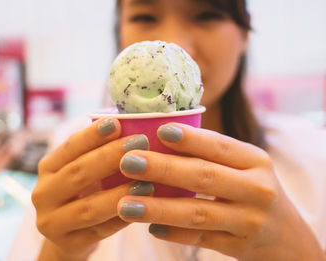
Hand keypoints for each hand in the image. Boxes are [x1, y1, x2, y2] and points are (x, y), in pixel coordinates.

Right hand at [32, 117, 149, 260]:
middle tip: (140, 142)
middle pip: (78, 173)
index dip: (92, 135)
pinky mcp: (68, 244)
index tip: (116, 122)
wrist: (68, 236)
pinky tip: (141, 208)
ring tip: (147, 182)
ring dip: (119, 193)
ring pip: (88, 207)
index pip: (69, 148)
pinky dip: (121, 219)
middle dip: (110, 157)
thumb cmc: (82, 194)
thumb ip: (98, 152)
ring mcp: (51, 222)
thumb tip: (130, 124)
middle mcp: (43, 194)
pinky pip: (100, 231)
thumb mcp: (82, 171)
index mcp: (47, 169)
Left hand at [117, 123, 324, 260]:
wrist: (286, 236)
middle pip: (204, 176)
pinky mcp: (239, 245)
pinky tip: (150, 228)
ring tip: (126, 204)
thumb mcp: (244, 166)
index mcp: (254, 160)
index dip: (190, 138)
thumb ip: (210, 154)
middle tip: (128, 162)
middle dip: (163, 169)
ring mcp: (249, 220)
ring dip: (159, 208)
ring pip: (198, 213)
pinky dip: (174, 233)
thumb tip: (158, 135)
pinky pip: (200, 239)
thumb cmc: (252, 189)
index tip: (158, 130)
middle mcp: (256, 188)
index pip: (219, 145)